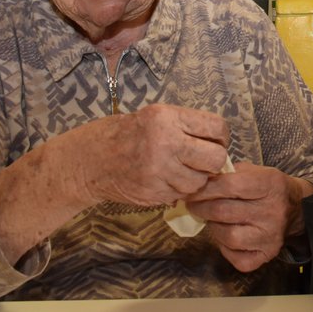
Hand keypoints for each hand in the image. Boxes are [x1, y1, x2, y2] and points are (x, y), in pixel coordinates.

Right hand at [76, 103, 229, 207]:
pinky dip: (178, 190)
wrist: (92, 159)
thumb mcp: (157, 116)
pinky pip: (182, 195)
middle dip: (213, 162)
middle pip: (215, 158)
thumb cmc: (129, 134)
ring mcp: (159, 170)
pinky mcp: (154, 192)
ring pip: (200, 181)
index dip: (220, 137)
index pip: (216, 128)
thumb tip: (220, 144)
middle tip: (201, 161)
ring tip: (180, 171)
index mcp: (168, 118)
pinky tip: (166, 180)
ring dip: (195, 179)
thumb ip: (187, 126)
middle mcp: (166, 142)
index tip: (213, 141)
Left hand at [185, 162, 312, 271]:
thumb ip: (230, 173)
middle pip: (224, 211)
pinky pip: (236, 257)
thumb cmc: (268, 187)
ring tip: (211, 219)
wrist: (297, 209)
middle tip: (193, 204)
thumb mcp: (255, 171)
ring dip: (213, 227)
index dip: (206, 188)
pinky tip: (226, 236)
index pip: (230, 186)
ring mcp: (270, 236)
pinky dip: (225, 248)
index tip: (192, 189)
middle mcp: (272, 212)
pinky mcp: (267, 254)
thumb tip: (200, 180)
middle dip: (201, 207)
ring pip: (228, 236)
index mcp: (270, 185)